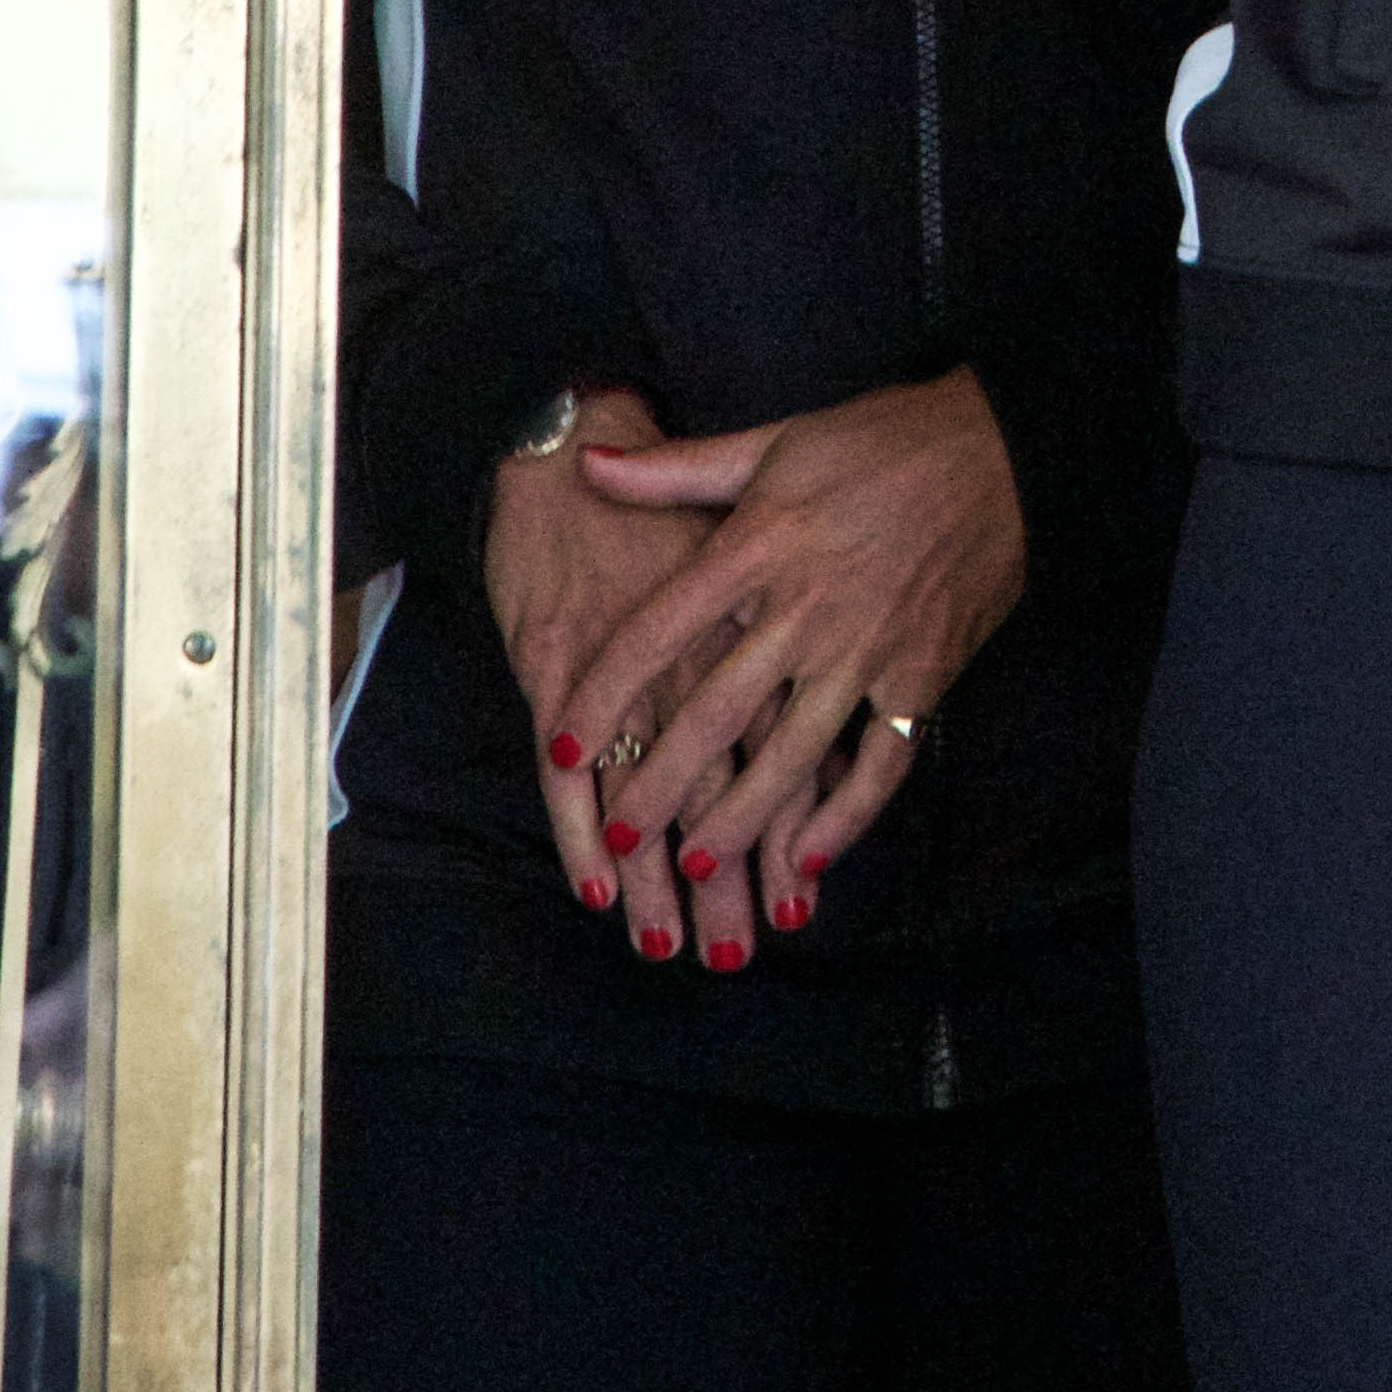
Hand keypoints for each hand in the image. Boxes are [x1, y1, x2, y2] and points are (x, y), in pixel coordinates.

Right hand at [481, 387, 748, 959]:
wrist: (572, 440)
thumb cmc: (665, 505)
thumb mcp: (750, 546)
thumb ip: (787, 630)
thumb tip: (836, 715)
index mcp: (750, 630)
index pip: (779, 745)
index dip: (791, 827)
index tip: (801, 897)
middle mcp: (694, 652)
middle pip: (719, 784)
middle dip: (728, 874)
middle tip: (738, 950)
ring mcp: (624, 663)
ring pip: (648, 789)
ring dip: (657, 873)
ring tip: (669, 944)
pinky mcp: (554, 664)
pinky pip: (569, 767)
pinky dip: (580, 832)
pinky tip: (597, 887)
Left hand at [557, 371, 1028, 940]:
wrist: (1006, 449)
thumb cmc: (884, 440)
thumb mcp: (776, 439)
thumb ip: (677, 469)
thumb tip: (589, 465)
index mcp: (761, 543)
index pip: (660, 630)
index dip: (605, 694)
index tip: (562, 748)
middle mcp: (807, 605)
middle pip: (718, 710)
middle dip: (661, 781)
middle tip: (619, 835)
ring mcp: (869, 647)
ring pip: (793, 752)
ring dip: (741, 817)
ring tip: (695, 865)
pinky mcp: (923, 674)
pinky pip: (882, 761)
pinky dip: (847, 817)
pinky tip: (808, 859)